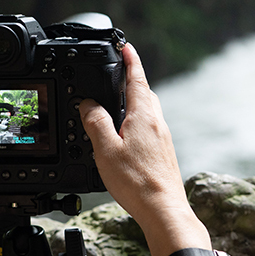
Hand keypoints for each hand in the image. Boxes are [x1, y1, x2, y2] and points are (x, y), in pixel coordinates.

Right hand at [79, 43, 209, 255]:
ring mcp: (163, 138)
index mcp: (144, 116)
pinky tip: (125, 136)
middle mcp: (158, 123)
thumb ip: (96, 123)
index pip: (137, 78)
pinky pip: (149, 127)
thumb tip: (89, 105)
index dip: (130, 60)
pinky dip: (136, 121)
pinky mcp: (164, 152)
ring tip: (115, 104)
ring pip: (147, 111)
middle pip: (144, 92)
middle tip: (116, 73)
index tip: (125, 46)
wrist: (164, 209)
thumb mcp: (105, 150)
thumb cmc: (137, 182)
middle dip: (131, 81)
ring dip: (133, 102)